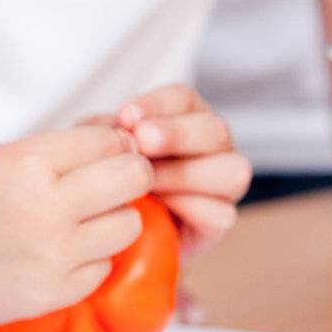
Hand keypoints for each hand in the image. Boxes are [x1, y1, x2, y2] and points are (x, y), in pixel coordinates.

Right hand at [0, 126, 153, 326]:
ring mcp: (50, 255)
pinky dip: (85, 261)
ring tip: (76, 224)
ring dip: (109, 222)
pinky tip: (51, 255)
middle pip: (133, 180)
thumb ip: (61, 154)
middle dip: (126, 179)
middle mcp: (44, 207)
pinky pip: (101, 269)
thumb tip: (131, 149)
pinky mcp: (50, 294)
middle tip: (106, 188)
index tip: (99, 158)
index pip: (112, 142)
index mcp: (27, 162)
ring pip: (128, 227)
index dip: (113, 147)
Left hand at [111, 84, 250, 253]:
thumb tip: (112, 129)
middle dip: (177, 133)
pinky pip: (222, 214)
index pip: (183, 99)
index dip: (158, 104)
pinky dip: (190, 209)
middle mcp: (211, 147)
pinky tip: (160, 208)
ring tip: (148, 181)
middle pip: (214, 129)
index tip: (126, 115)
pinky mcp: (218, 223)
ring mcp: (222, 184)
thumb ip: (106, 135)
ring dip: (185, 173)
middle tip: (142, 141)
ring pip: (232, 170)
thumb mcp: (99, 152)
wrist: (109, 233)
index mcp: (184, 118)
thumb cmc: (107, 181)